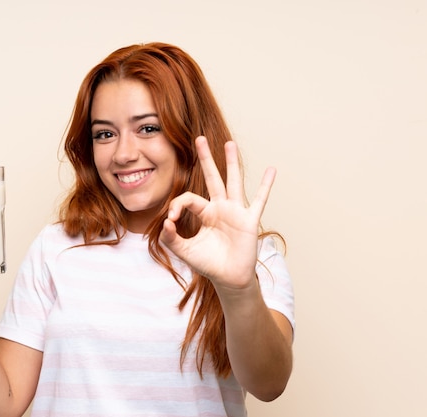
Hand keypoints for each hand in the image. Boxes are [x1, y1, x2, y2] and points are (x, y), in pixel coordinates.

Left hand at [159, 136, 275, 289]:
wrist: (228, 279)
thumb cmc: (208, 263)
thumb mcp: (184, 250)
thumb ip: (171, 238)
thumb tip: (165, 223)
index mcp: (204, 213)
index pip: (188, 198)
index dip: (177, 205)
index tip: (170, 220)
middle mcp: (220, 208)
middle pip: (212, 177)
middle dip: (206, 158)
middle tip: (199, 138)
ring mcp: (236, 211)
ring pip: (233, 182)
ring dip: (231, 163)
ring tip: (230, 143)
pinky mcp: (249, 220)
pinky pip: (259, 200)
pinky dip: (266, 186)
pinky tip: (271, 170)